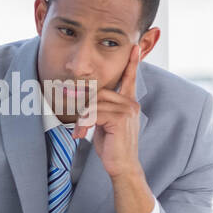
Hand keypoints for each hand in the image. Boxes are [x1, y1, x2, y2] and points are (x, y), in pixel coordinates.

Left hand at [79, 45, 142, 179]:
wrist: (121, 165)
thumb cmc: (111, 144)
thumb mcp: (104, 122)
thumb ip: (100, 108)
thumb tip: (86, 100)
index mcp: (128, 102)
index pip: (129, 78)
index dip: (132, 63)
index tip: (134, 47)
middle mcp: (131, 103)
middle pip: (98, 92)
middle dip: (82, 108)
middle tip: (78, 125)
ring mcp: (127, 110)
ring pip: (93, 103)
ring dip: (81, 119)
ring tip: (79, 132)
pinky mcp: (120, 119)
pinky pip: (93, 113)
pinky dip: (83, 124)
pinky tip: (81, 135)